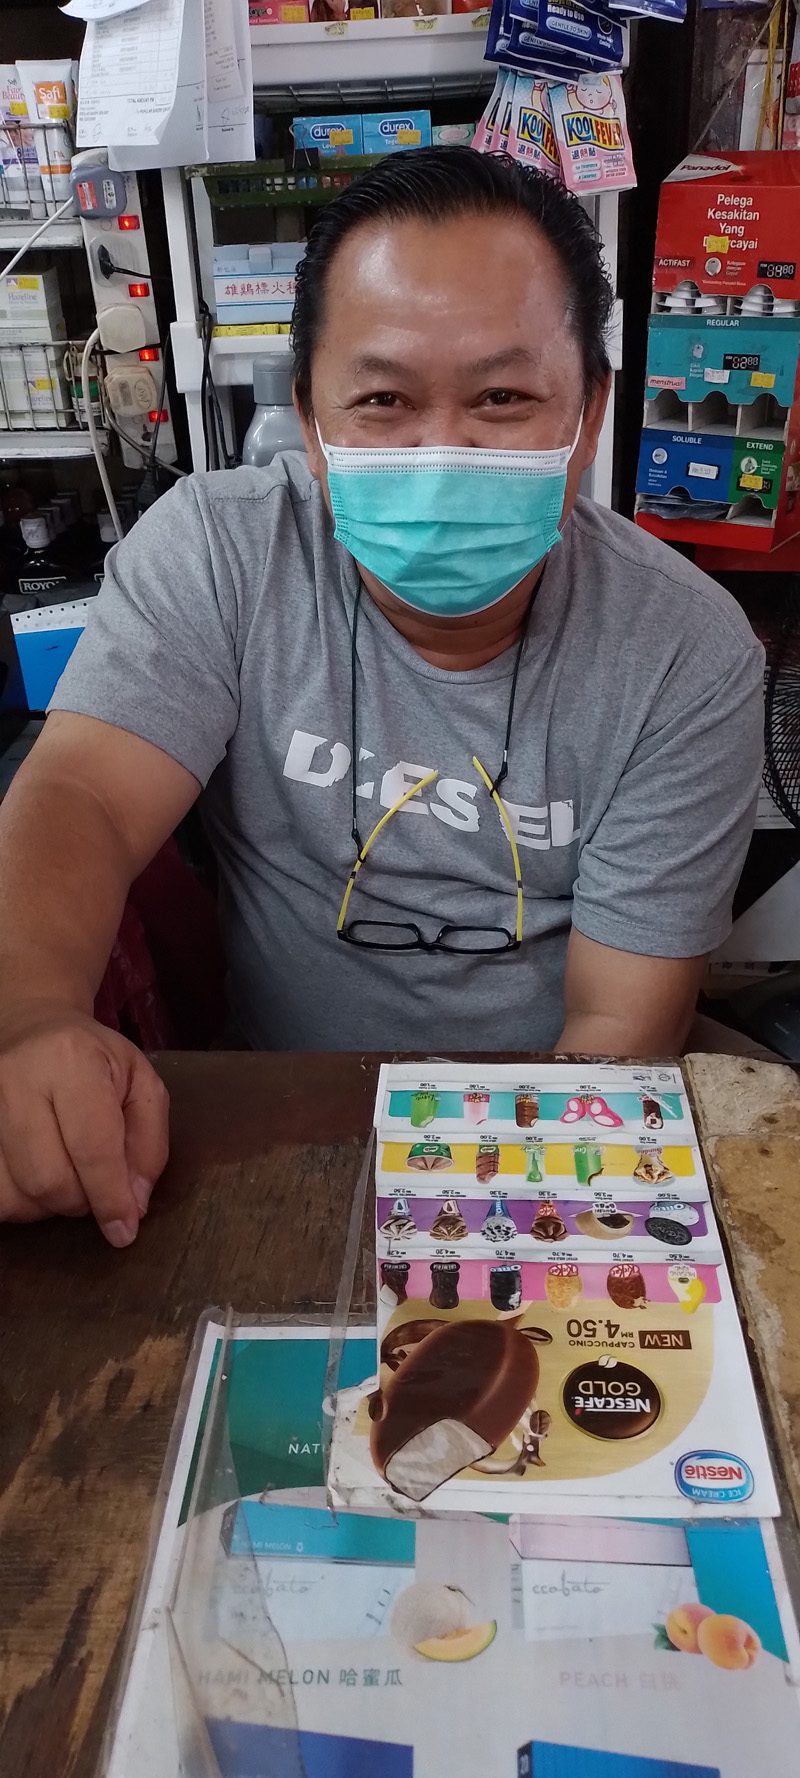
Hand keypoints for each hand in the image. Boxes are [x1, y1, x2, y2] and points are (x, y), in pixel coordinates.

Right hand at [0, 1005, 169, 1244]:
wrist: (31, 1028)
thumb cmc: (94, 1060)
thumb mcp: (141, 1085)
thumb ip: (149, 1145)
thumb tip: (134, 1204)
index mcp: (71, 1060)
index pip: (92, 1147)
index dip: (111, 1198)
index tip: (124, 1230)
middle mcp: (16, 1078)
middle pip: (48, 1179)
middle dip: (80, 1201)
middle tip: (95, 1189)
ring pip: (13, 1194)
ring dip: (46, 1205)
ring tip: (65, 1178)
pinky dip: (18, 1200)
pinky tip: (34, 1179)